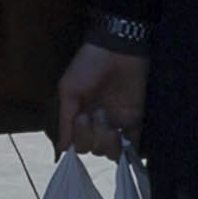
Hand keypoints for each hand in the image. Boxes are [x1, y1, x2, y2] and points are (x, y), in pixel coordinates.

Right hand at [53, 42, 144, 157]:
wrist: (117, 48)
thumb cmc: (88, 65)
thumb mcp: (69, 90)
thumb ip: (65, 120)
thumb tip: (62, 149)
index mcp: (80, 118)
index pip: (78, 145)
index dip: (80, 139)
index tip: (81, 118)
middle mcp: (98, 124)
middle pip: (95, 150)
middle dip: (94, 137)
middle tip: (96, 113)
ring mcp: (117, 122)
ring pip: (113, 150)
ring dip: (109, 140)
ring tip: (108, 120)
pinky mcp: (135, 118)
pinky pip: (133, 142)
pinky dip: (130, 146)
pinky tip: (123, 134)